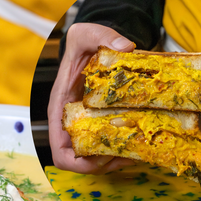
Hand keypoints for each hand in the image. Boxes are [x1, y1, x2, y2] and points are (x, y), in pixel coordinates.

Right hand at [47, 23, 136, 173]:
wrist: (91, 46)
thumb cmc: (82, 45)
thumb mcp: (87, 34)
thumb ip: (103, 35)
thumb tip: (125, 47)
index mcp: (61, 109)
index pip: (60, 150)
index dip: (79, 161)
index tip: (102, 154)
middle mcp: (71, 123)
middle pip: (79, 162)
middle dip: (102, 165)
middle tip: (127, 155)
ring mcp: (86, 126)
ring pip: (95, 159)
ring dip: (116, 161)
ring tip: (138, 151)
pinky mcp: (100, 124)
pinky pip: (107, 147)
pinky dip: (122, 151)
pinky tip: (139, 143)